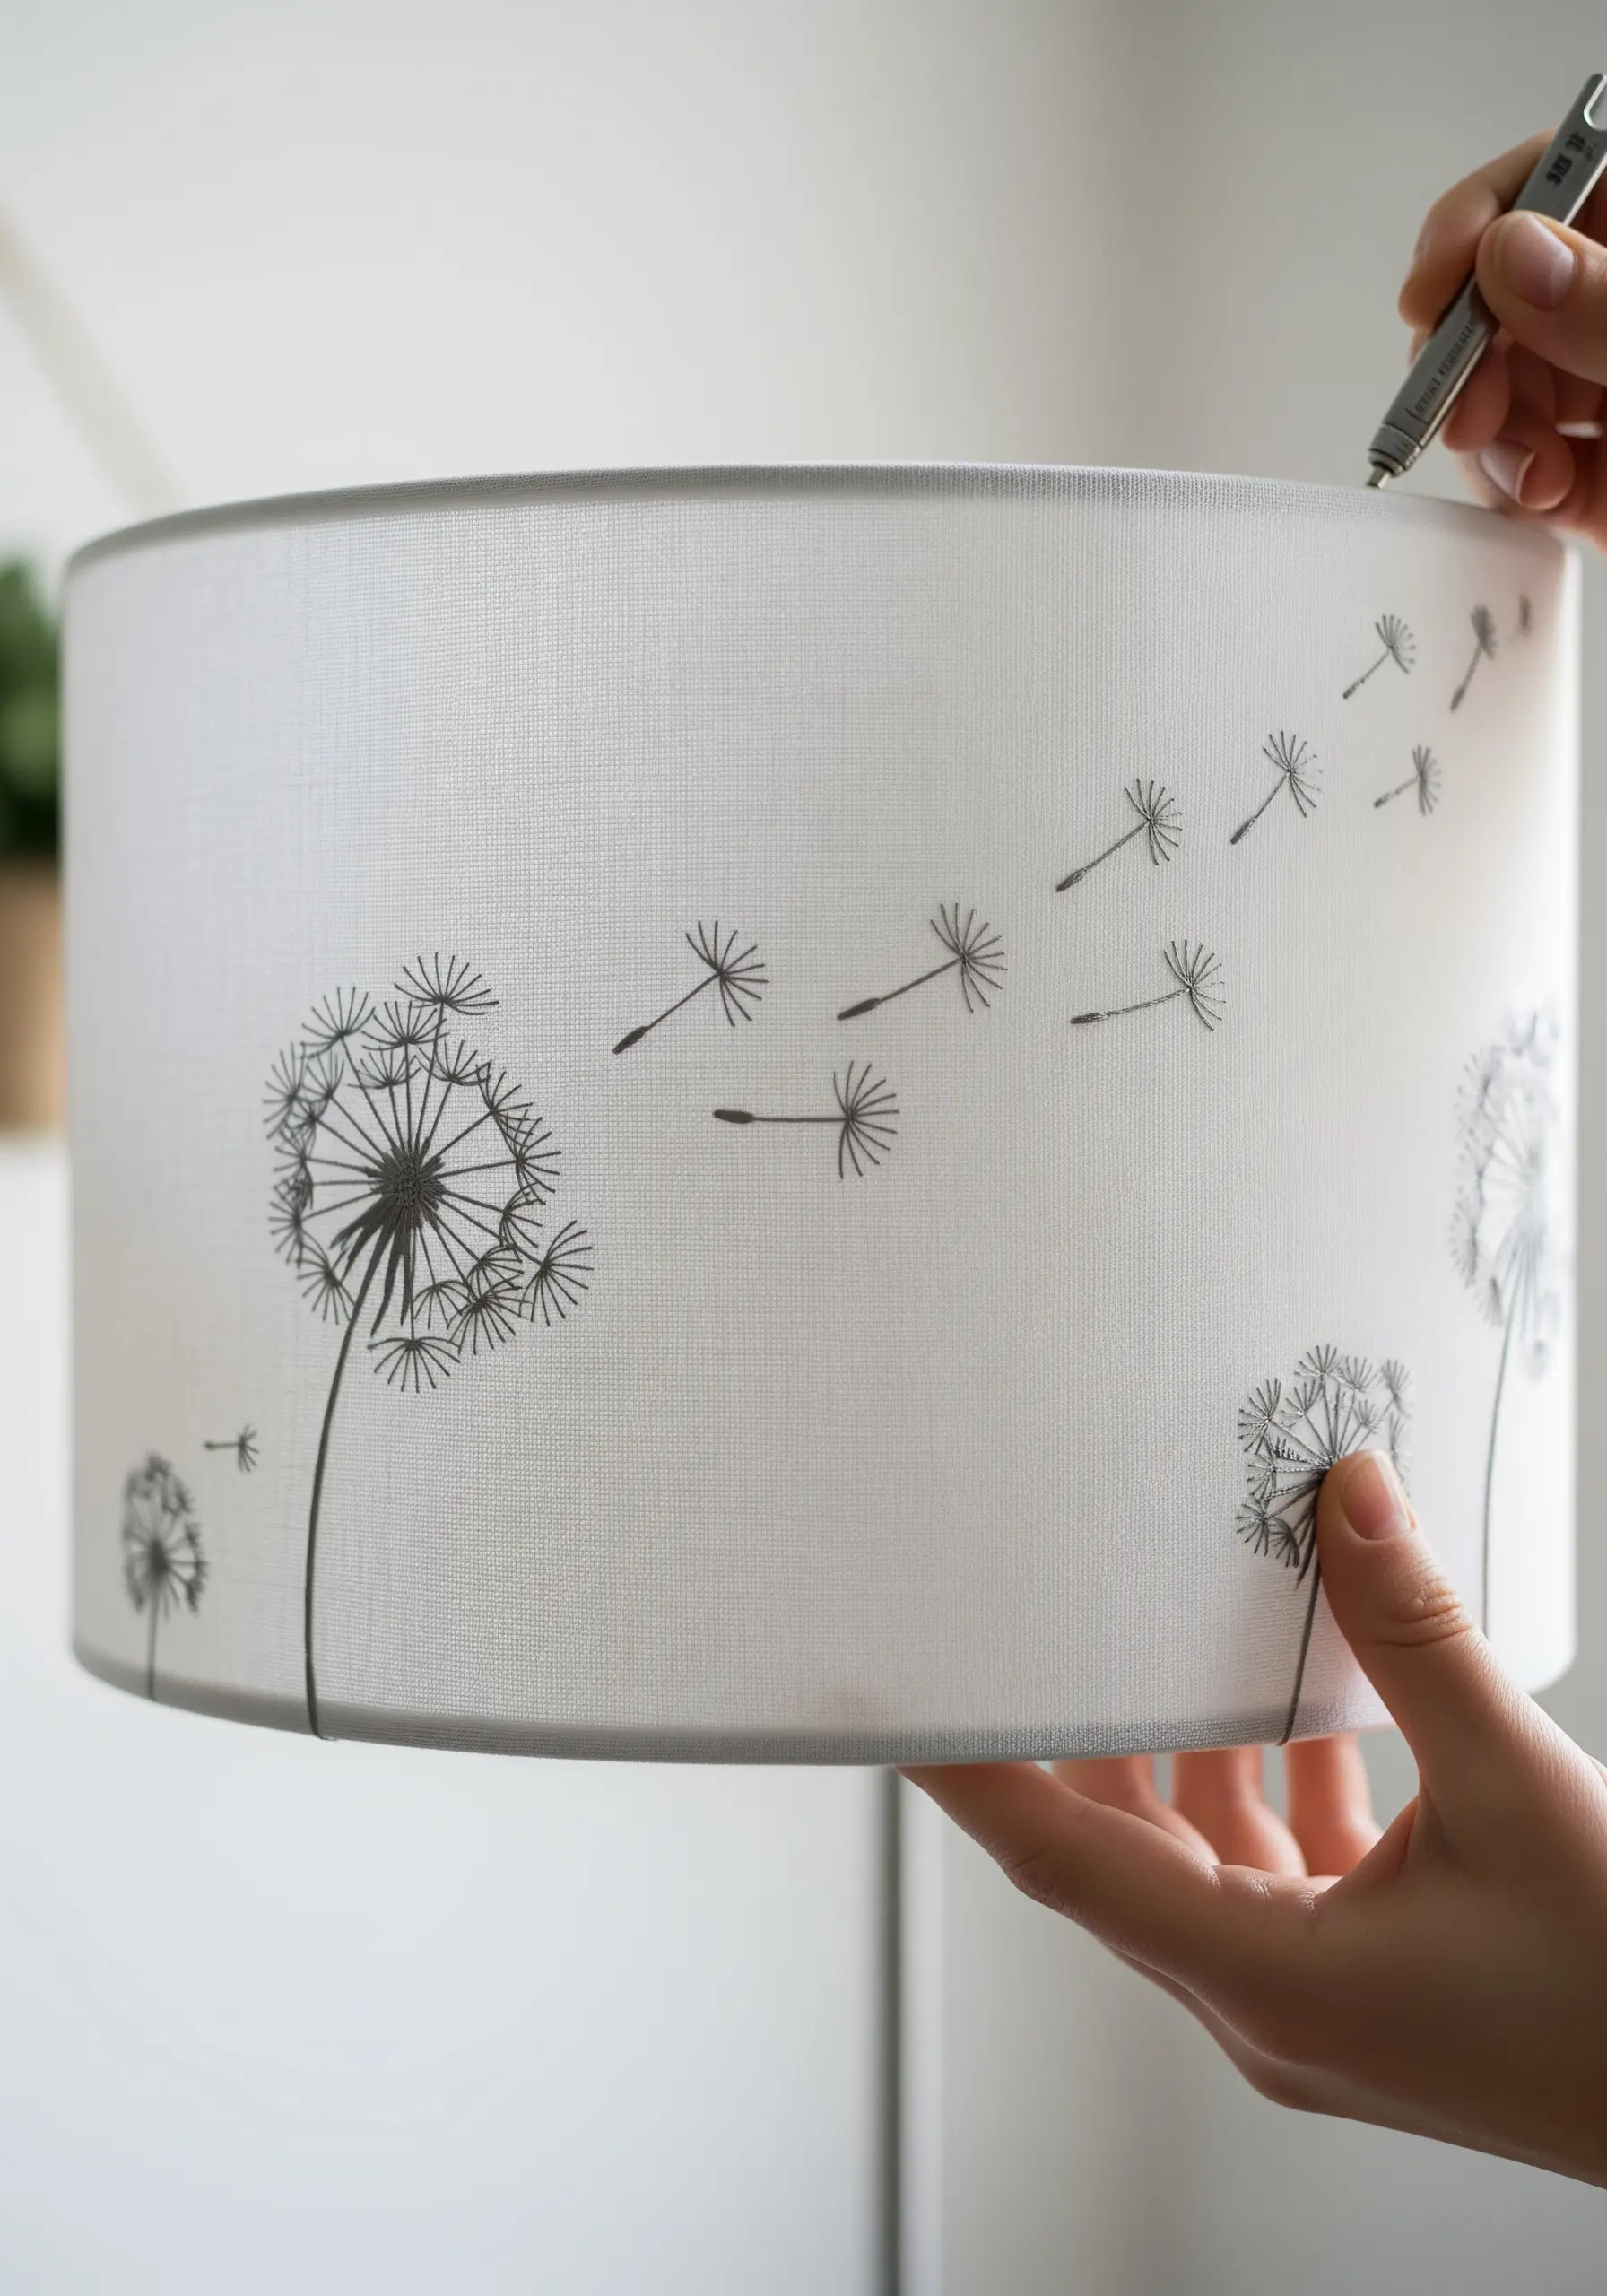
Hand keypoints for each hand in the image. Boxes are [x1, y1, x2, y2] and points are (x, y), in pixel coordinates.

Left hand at [904, 1451, 1606, 2185]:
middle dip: (1079, 1726)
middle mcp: (1266, 2004)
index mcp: (1269, 1982)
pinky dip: (1276, 1774)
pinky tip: (1298, 1688)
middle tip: (1034, 1613)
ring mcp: (1316, 2000)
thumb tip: (1345, 1498)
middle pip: (1122, 1848)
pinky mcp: (1369, 1979)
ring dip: (1186, 1742)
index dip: (972, 1773)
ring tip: (1158, 1619)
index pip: (1063, 1862)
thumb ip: (1417, 1638)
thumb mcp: (1520, 1793)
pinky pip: (1283, 1863)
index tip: (900, 1698)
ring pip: (1204, 1851)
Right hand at [1400, 130, 1606, 545]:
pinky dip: (1512, 496)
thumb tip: (1512, 256)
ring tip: (1535, 478)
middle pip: (1497, 298)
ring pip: (1492, 390)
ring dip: (1489, 440)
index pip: (1547, 181)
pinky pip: (1515, 474)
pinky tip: (1550, 502)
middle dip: (1467, 360)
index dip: (1474, 223)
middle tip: (1467, 413)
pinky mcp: (1592, 477)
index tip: (1430, 290)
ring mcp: (1600, 388)